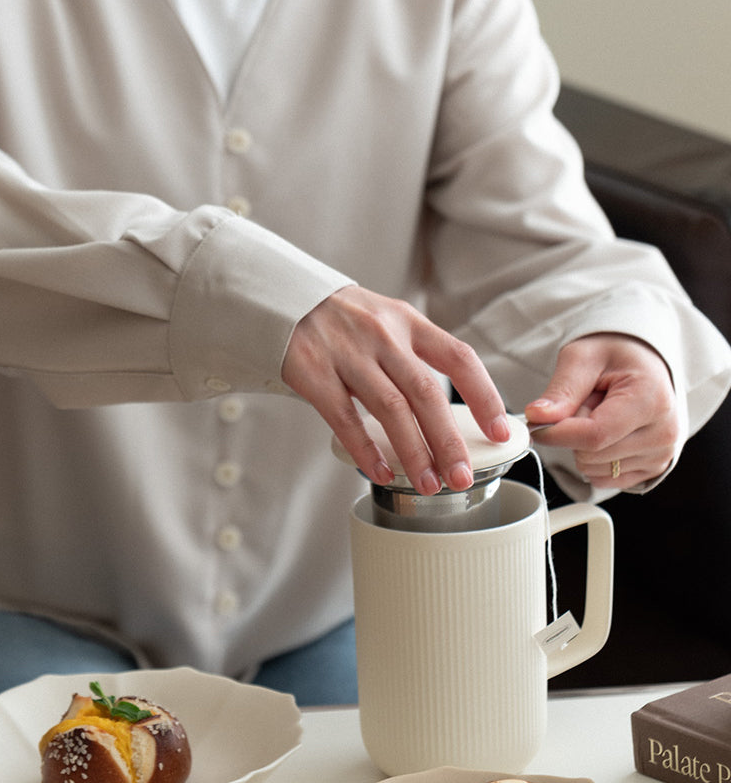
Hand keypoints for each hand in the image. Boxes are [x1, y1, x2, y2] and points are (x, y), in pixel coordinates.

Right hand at [282, 286, 509, 494]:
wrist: (281, 297)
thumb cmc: (340, 319)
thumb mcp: (385, 320)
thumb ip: (414, 355)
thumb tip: (446, 412)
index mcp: (408, 321)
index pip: (459, 357)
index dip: (484, 396)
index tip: (501, 430)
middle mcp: (382, 335)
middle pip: (427, 392)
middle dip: (448, 440)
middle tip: (462, 477)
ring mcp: (347, 353)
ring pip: (390, 409)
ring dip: (413, 452)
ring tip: (427, 484)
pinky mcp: (314, 372)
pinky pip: (345, 418)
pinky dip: (366, 450)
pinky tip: (381, 473)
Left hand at [525, 334, 678, 488]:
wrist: (644, 361)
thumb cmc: (616, 354)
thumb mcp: (583, 358)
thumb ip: (562, 390)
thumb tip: (538, 417)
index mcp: (651, 400)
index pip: (594, 435)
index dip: (556, 433)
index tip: (537, 423)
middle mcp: (664, 432)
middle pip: (591, 456)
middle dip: (574, 432)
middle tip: (587, 404)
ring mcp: (662, 454)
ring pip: (594, 470)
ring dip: (584, 445)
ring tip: (601, 414)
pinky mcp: (654, 468)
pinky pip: (604, 479)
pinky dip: (596, 459)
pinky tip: (610, 432)